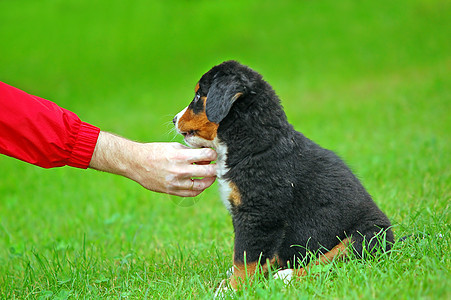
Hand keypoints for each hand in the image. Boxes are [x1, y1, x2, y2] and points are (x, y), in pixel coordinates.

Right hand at [89, 132, 216, 196]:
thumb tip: (205, 155)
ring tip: (211, 175)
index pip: (206, 155)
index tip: (215, 153)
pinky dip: (199, 189)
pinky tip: (200, 183)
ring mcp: (176, 183)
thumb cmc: (155, 151)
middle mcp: (180, 171)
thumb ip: (190, 151)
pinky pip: (192, 193)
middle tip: (218, 165)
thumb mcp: (173, 146)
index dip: (213, 153)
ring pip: (202, 185)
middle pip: (208, 172)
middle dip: (216, 168)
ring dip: (209, 180)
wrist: (136, 163)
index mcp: (180, 156)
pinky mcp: (172, 190)